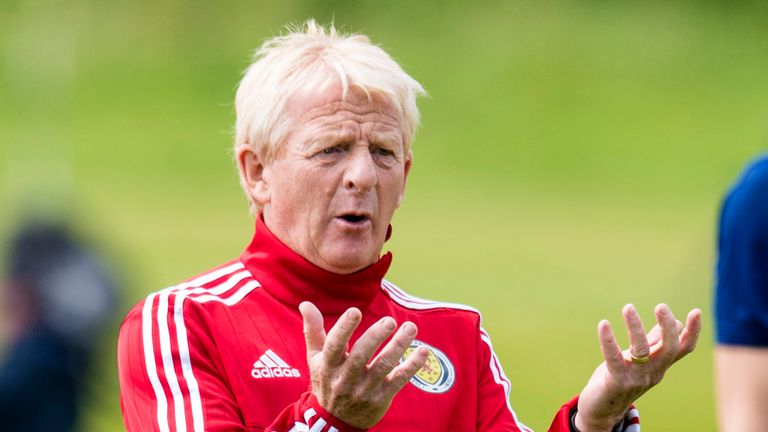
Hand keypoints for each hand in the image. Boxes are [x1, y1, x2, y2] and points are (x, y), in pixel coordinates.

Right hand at [299, 301, 428, 427]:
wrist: (335, 421)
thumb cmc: (327, 380)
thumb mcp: (315, 359)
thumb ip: (313, 331)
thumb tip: (305, 304)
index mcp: (327, 365)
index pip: (334, 345)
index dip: (344, 328)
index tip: (355, 311)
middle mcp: (345, 379)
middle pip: (360, 356)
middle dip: (375, 337)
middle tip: (389, 321)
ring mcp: (364, 390)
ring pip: (383, 367)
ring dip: (398, 346)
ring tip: (410, 328)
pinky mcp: (381, 398)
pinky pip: (399, 380)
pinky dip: (412, 366)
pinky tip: (423, 351)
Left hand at [575, 304, 701, 431]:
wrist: (603, 410)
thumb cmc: (621, 378)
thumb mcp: (641, 359)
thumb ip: (655, 342)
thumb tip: (674, 321)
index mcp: (660, 364)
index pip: (683, 348)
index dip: (692, 331)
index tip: (696, 311)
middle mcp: (652, 371)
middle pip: (669, 349)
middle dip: (668, 327)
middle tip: (661, 306)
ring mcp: (635, 377)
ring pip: (641, 350)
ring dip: (635, 327)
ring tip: (628, 307)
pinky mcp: (616, 381)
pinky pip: (613, 358)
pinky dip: (608, 340)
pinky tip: (603, 324)